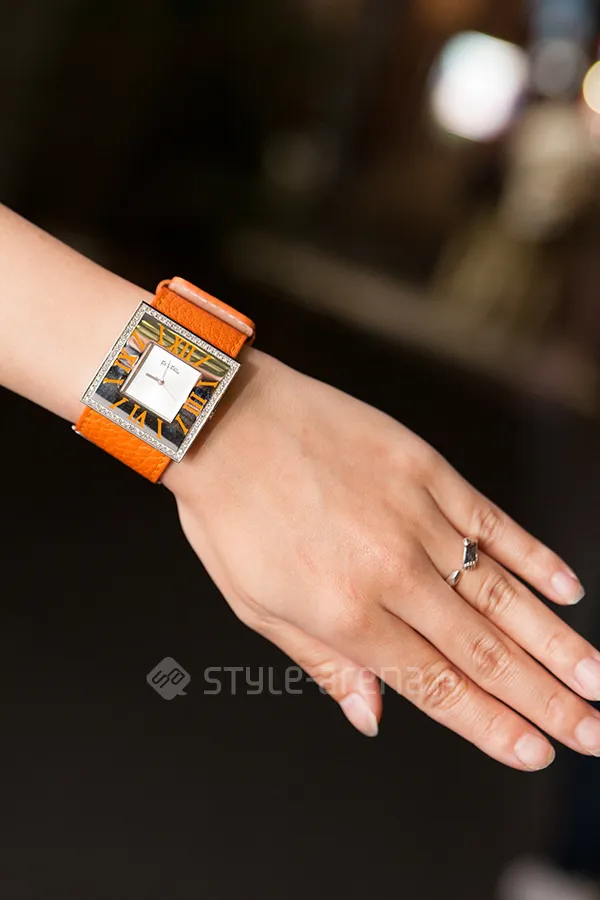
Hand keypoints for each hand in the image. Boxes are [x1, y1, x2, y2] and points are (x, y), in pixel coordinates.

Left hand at [166, 350, 598, 769]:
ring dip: (555, 642)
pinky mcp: (426, 470)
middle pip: (481, 648)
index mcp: (344, 614)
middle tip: (592, 734)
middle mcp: (391, 572)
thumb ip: (323, 662)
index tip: (536, 752)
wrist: (224, 418)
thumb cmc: (230, 514)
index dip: (488, 725)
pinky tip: (568, 590)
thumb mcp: (255, 603)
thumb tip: (371, 716)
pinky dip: (533, 557)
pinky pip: (491, 522)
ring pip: (500, 592)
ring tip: (598, 680)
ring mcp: (415, 517)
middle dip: (543, 699)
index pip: (434, 683)